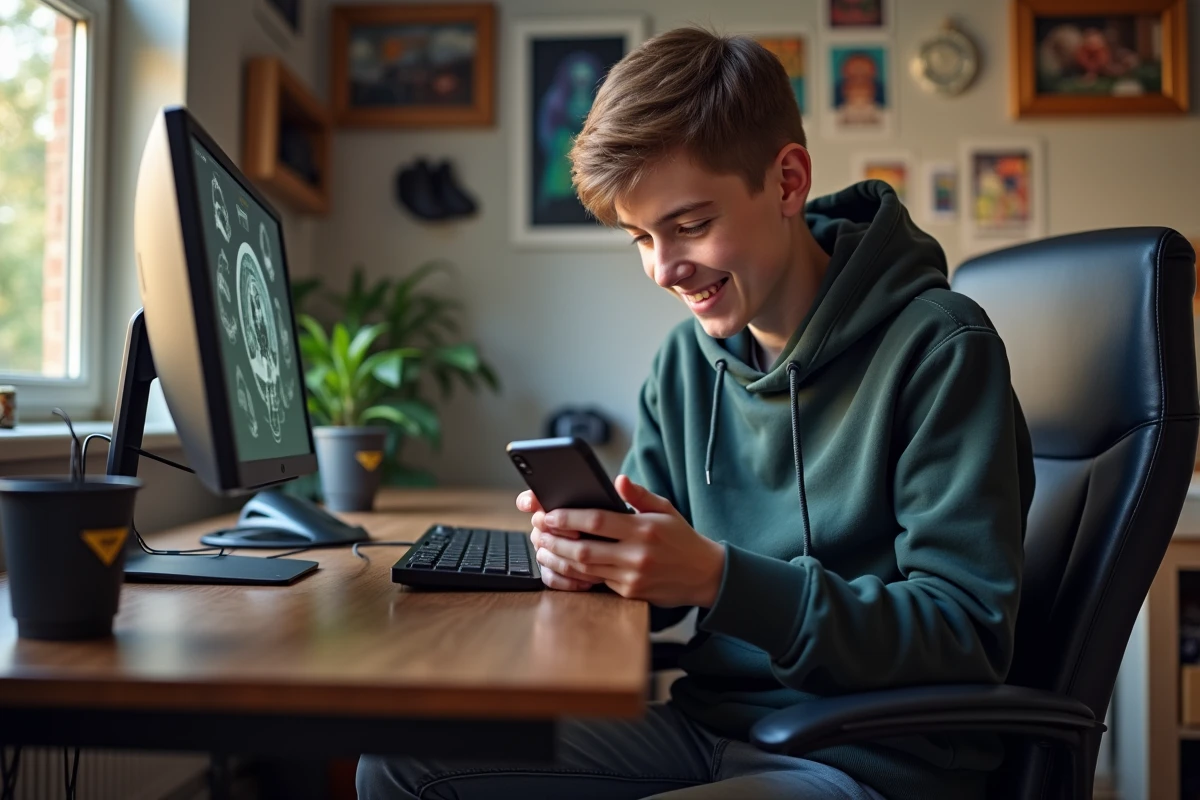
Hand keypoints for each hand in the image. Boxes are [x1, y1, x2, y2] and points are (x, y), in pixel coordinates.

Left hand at [530, 475, 725, 607]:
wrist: (705, 575)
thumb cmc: (681, 538)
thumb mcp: (666, 509)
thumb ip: (640, 495)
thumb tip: (618, 480)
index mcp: (644, 528)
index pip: (597, 521)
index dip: (568, 517)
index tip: (548, 514)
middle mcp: (637, 554)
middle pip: (584, 549)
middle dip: (555, 540)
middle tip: (538, 532)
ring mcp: (632, 577)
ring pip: (585, 569)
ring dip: (559, 559)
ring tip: (543, 548)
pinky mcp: (630, 594)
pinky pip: (596, 583)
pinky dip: (575, 574)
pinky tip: (561, 564)